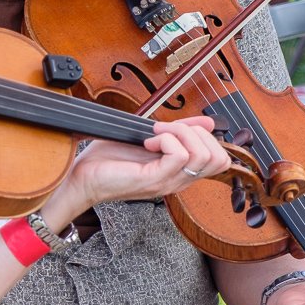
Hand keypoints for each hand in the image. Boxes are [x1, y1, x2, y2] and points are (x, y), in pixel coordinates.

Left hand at [55, 116, 231, 212]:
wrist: (83, 178)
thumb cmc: (110, 160)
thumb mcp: (150, 137)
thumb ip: (178, 131)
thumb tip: (208, 122)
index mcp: (180, 172)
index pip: (221, 160)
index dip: (205, 136)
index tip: (175, 128)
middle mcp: (178, 181)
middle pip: (218, 158)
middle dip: (196, 132)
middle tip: (165, 130)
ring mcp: (167, 183)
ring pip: (202, 155)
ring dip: (180, 133)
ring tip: (155, 134)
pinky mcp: (153, 180)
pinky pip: (179, 156)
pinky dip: (166, 139)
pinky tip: (148, 141)